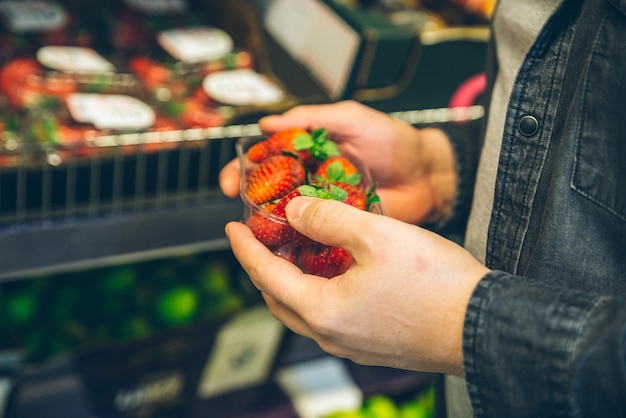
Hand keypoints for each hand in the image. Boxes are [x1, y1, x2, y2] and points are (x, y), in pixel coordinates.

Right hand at [219, 100, 456, 224]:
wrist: (427, 176)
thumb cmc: (393, 141)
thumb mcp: (351, 119)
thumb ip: (312, 119)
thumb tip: (268, 124)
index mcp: (308, 154)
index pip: (266, 161)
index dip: (244, 170)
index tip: (232, 181)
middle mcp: (310, 183)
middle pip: (268, 193)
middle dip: (248, 201)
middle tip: (237, 210)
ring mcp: (324, 210)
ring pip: (287, 220)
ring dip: (268, 228)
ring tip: (256, 234)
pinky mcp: (340, 232)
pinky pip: (313, 240)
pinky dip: (298, 246)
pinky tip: (285, 250)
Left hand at [225, 196, 489, 375]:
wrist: (486, 326)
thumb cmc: (435, 283)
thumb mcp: (376, 235)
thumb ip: (328, 218)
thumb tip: (295, 210)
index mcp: (322, 310)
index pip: (266, 275)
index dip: (245, 248)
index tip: (231, 226)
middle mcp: (330, 335)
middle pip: (278, 298)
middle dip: (262, 266)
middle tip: (259, 238)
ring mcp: (351, 345)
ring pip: (302, 310)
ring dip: (289, 280)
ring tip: (293, 250)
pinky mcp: (372, 345)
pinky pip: (327, 317)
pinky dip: (315, 291)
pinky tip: (331, 271)